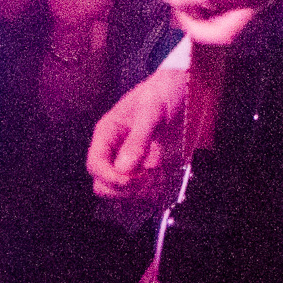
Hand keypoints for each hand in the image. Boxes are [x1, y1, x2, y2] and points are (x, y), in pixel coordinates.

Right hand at [87, 68, 187, 200]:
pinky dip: (151, 195)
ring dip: (138, 195)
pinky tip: (163, 183)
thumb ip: (138, 138)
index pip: (95, 165)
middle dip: (122, 189)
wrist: (187, 86)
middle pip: (103, 184)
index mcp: (108, 133)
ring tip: (156, 181)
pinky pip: (142, 193)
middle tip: (145, 180)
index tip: (129, 180)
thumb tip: (124, 168)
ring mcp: (133, 162)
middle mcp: (117, 151)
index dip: (108, 177)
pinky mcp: (150, 169)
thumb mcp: (152, 109)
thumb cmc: (164, 91)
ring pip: (122, 193)